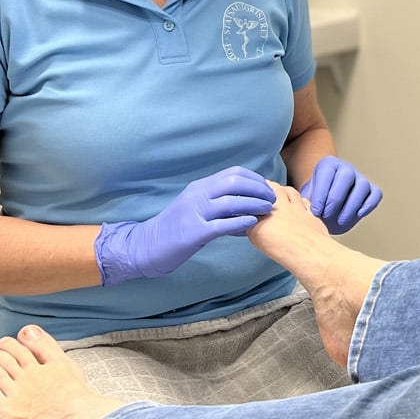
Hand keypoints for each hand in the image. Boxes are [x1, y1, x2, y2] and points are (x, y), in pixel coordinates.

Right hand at [95, 166, 275, 285]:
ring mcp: (194, 213)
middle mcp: (197, 195)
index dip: (254, 178)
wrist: (148, 245)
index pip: (232, 173)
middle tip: (271, 199)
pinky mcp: (193, 233)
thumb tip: (245, 203)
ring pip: (230, 202)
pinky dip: (240, 222)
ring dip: (253, 204)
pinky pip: (221, 225)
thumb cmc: (176, 228)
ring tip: (267, 209)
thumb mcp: (196, 207)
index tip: (267, 187)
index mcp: (199, 187)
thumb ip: (217, 202)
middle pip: (233, 183)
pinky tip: (252, 223)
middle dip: (257, 189)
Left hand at [299, 156, 381, 235]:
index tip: (315, 210)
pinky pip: (376, 194)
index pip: (327, 172)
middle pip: (346, 175)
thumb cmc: (315, 203)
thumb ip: (306, 202)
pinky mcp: (372, 190)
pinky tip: (358, 215)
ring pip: (363, 185)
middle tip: (326, 215)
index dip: (321, 193)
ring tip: (340, 220)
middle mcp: (346, 168)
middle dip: (335, 198)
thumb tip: (306, 208)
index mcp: (328, 165)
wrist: (325, 208)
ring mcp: (360, 178)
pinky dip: (369, 205)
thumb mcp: (306, 199)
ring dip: (351, 205)